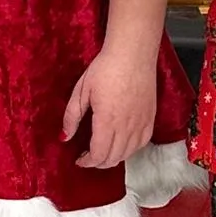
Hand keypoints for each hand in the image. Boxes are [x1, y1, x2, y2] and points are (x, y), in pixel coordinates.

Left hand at [62, 44, 156, 170]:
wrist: (132, 54)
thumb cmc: (106, 68)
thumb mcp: (81, 91)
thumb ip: (72, 117)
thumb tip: (65, 137)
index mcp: (107, 120)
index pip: (98, 154)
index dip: (87, 162)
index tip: (79, 159)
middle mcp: (126, 125)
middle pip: (113, 158)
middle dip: (98, 162)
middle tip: (88, 156)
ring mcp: (141, 122)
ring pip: (128, 153)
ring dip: (114, 157)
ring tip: (103, 151)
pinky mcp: (150, 117)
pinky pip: (142, 143)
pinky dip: (130, 149)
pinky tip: (122, 144)